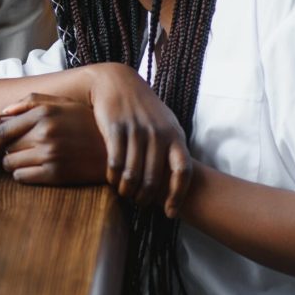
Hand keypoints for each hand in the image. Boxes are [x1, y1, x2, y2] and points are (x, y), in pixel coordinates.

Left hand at [0, 93, 106, 185]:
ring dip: (14, 163)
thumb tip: (4, 112)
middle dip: (9, 150)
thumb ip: (33, 102)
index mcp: (44, 113)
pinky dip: (23, 175)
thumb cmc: (86, 124)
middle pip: (6, 147)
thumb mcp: (64, 104)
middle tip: (21, 151)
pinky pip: (22, 177)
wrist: (115, 149)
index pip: (3, 129)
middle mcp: (44, 133)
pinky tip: (35, 170)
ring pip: (11, 163)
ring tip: (28, 160)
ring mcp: (49, 154)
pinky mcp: (55, 173)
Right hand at [83, 63, 192, 216]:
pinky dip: (113, 176)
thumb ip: (172, 147)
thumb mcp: (164, 123)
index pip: (183, 171)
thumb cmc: (143, 108)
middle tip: (139, 204)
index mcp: (175, 135)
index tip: (169, 212)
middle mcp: (158, 133)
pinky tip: (111, 180)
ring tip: (124, 194)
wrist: (116, 81)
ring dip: (128, 190)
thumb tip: (180, 179)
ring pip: (133, 173)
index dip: (177, 195)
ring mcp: (137, 130)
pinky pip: (115, 162)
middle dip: (146, 196)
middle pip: (154, 177)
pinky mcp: (115, 128)